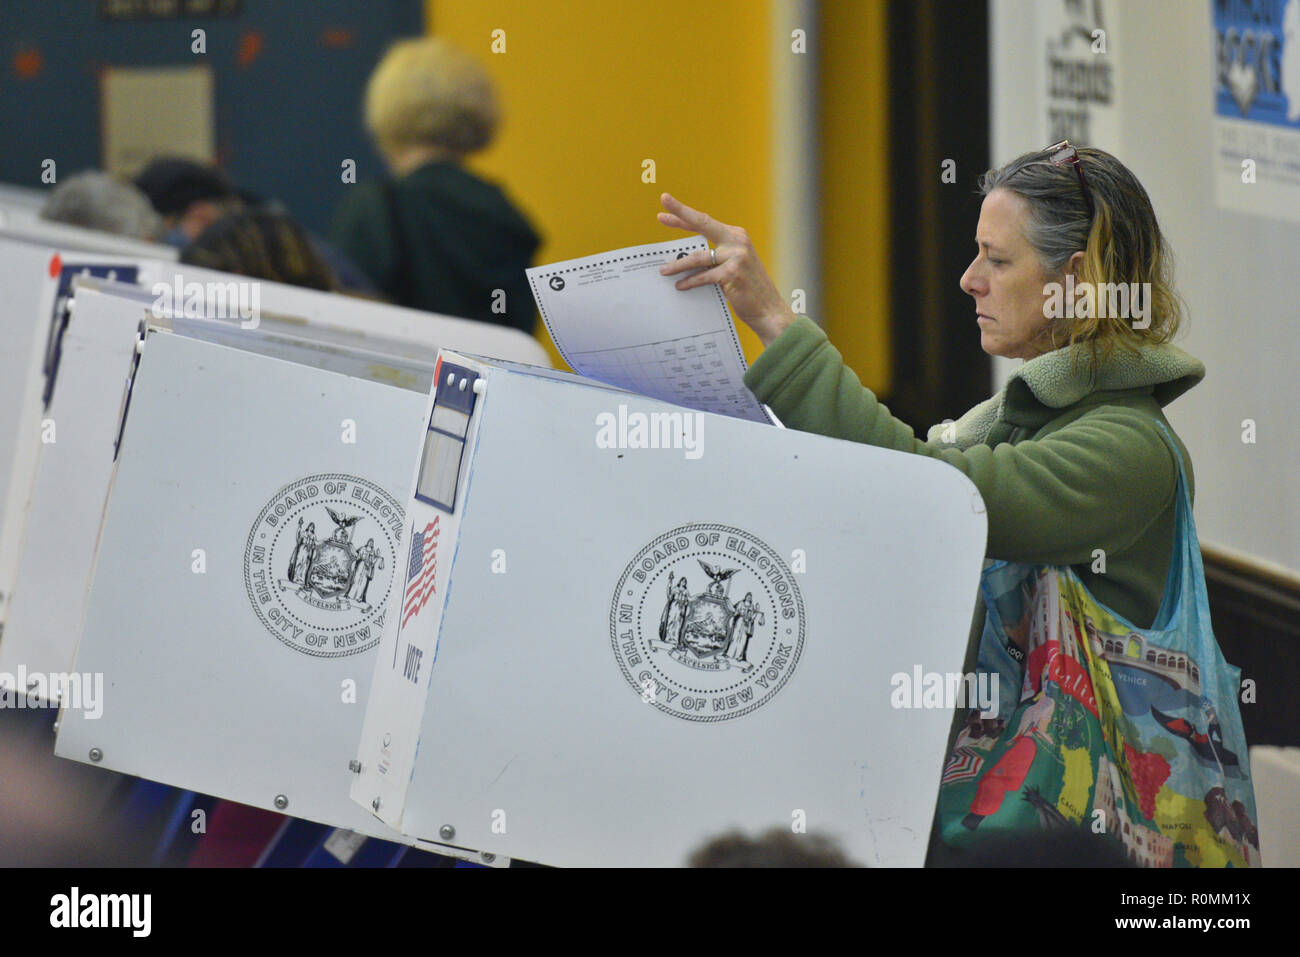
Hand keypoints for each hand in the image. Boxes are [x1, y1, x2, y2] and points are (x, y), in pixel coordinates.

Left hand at [657, 193, 796, 346]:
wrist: (769, 309)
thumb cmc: (748, 288)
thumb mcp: (733, 265)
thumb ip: (715, 257)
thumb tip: (685, 256)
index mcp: (736, 236)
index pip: (705, 222)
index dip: (684, 215)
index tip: (667, 204)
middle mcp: (737, 241)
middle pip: (702, 224)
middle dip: (680, 215)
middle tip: (660, 214)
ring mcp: (736, 256)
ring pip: (698, 257)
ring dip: (678, 265)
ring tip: (664, 271)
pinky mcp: (732, 274)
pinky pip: (703, 277)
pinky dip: (690, 282)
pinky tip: (680, 286)